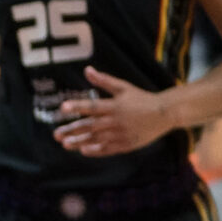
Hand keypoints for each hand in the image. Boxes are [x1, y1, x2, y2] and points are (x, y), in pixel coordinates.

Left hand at [54, 67, 175, 157]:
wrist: (165, 113)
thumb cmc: (142, 98)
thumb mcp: (124, 87)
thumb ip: (104, 81)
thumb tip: (87, 70)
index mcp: (114, 105)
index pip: (91, 106)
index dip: (77, 106)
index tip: (62, 108)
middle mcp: (116, 121)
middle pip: (90, 126)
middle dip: (72, 130)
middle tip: (56, 134)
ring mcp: (121, 134)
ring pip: (97, 139)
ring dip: (80, 142)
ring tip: (65, 144)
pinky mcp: (127, 144)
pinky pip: (109, 149)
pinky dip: (96, 150)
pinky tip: (84, 151)